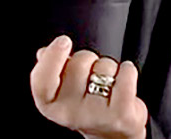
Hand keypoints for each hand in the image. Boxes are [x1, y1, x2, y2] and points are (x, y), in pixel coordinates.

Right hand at [30, 35, 147, 138]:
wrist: (114, 133)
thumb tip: (43, 52)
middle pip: (79, 63)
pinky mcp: (120, 114)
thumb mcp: (65, 90)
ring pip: (104, 66)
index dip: (52, 57)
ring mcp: (95, 115)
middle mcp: (69, 113)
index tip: (63, 41)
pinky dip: (128, 72)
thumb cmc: (90, 104)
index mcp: (51, 105)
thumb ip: (54, 70)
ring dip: (110, 69)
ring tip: (109, 85)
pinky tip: (123, 83)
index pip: (42, 80)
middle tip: (92, 74)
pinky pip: (126, 74)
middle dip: (89, 60)